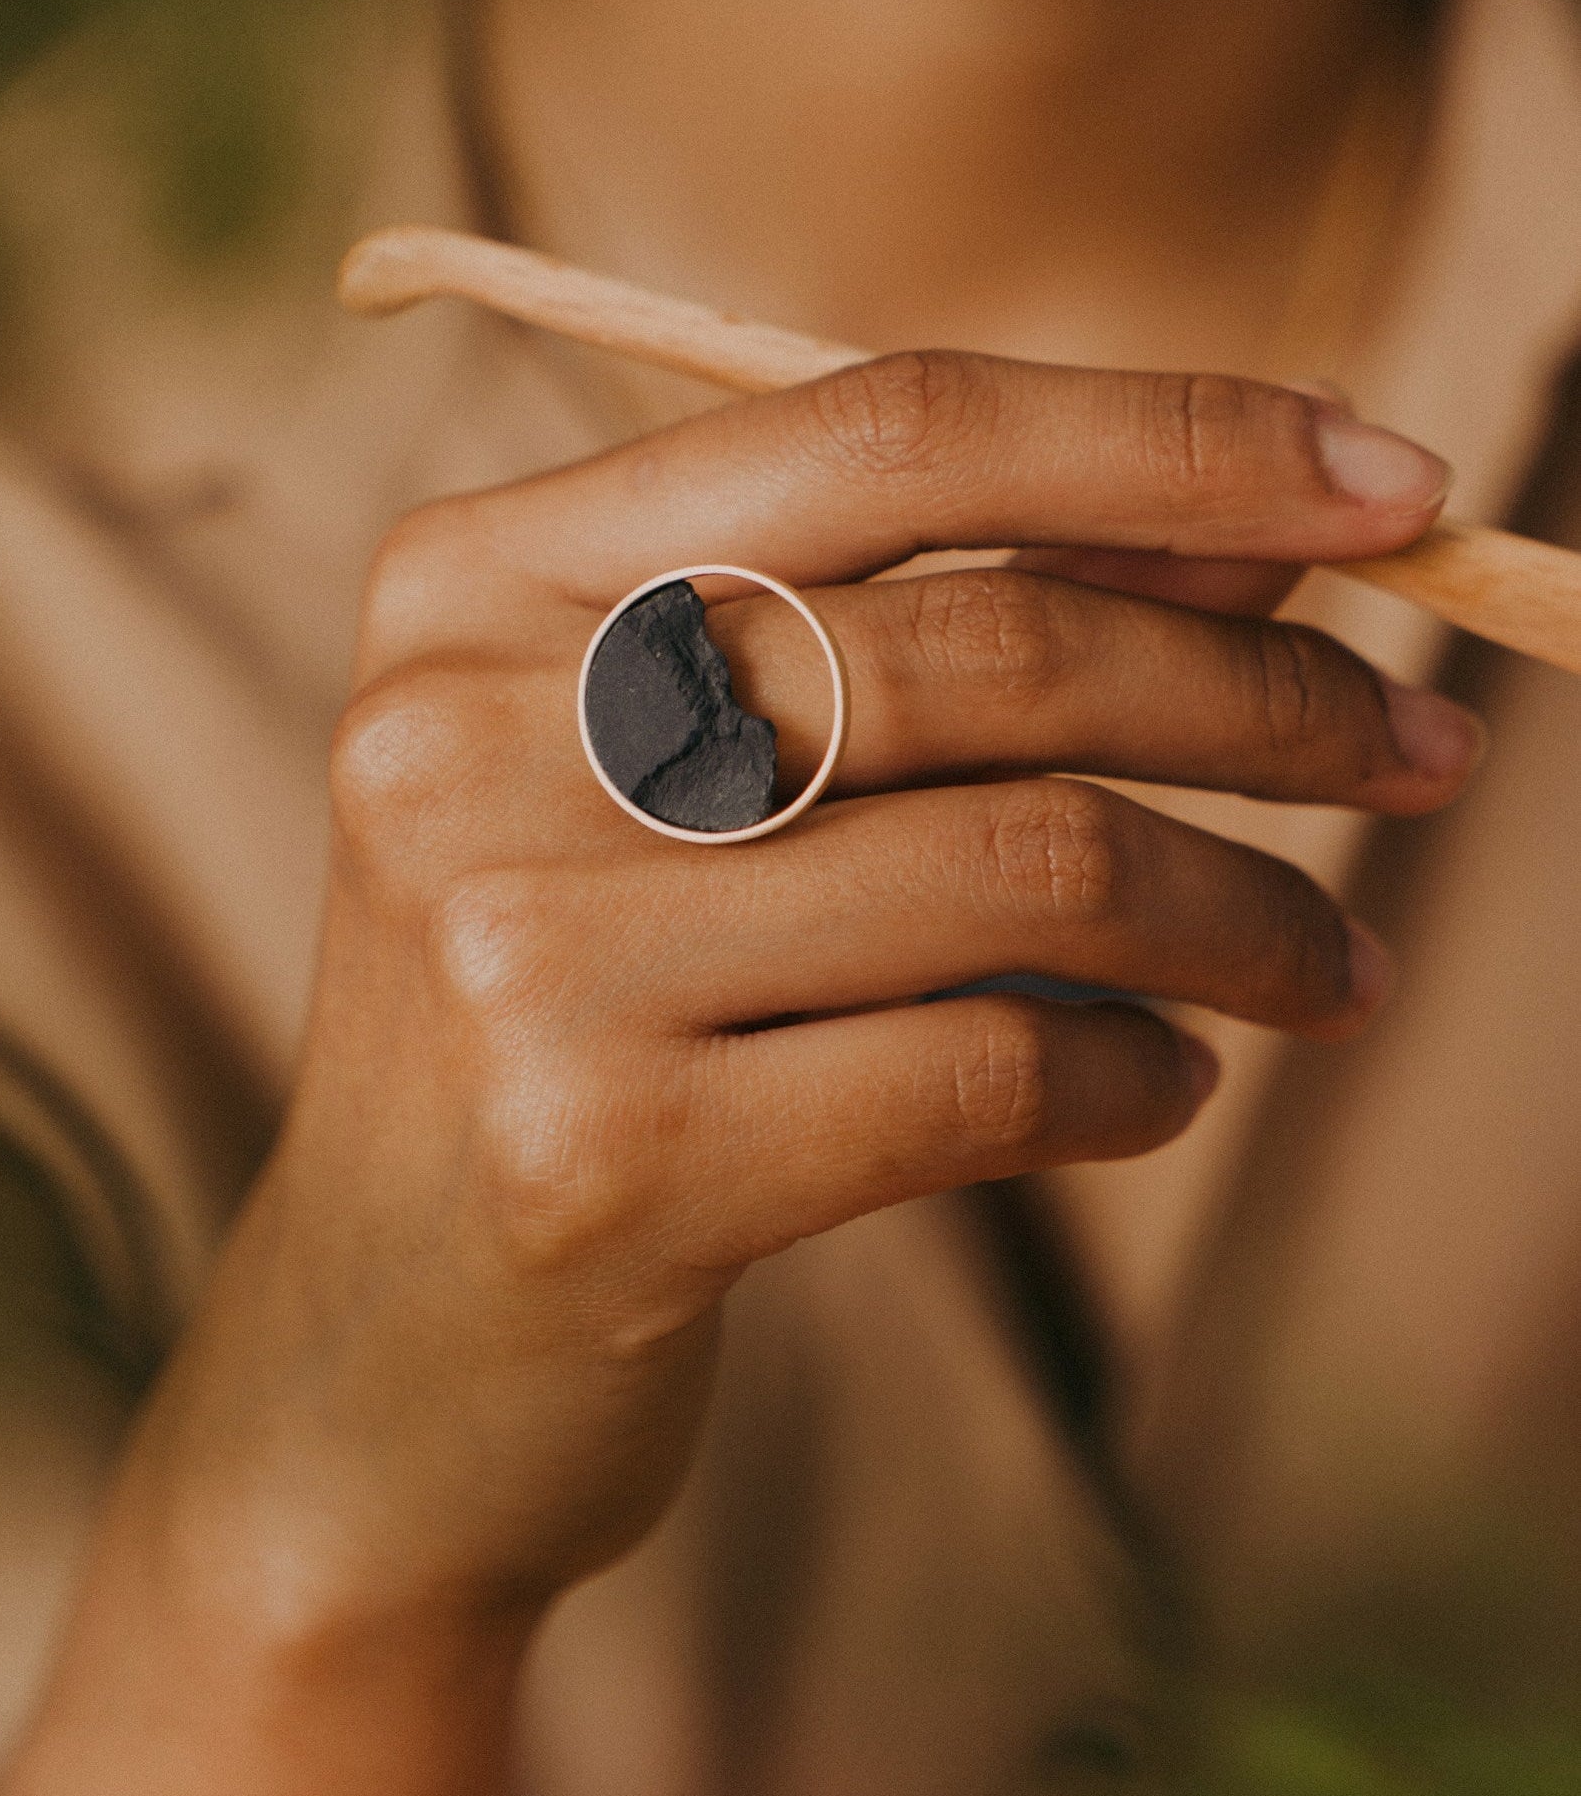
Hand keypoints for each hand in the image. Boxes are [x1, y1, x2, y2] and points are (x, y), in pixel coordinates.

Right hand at [155, 355, 1469, 1633]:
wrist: (378, 1365)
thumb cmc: (567, 1030)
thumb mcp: (681, 795)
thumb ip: (915, 642)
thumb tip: (1254, 538)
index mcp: (475, 583)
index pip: (882, 430)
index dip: (1172, 438)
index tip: (1392, 488)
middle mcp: (467, 736)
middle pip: (981, 646)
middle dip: (1264, 699)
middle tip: (1418, 759)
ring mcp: (521, 953)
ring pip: (1018, 862)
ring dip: (1238, 912)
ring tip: (1328, 967)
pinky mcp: (602, 1164)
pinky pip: (984, 1069)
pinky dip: (1134, 1074)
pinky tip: (1169, 1084)